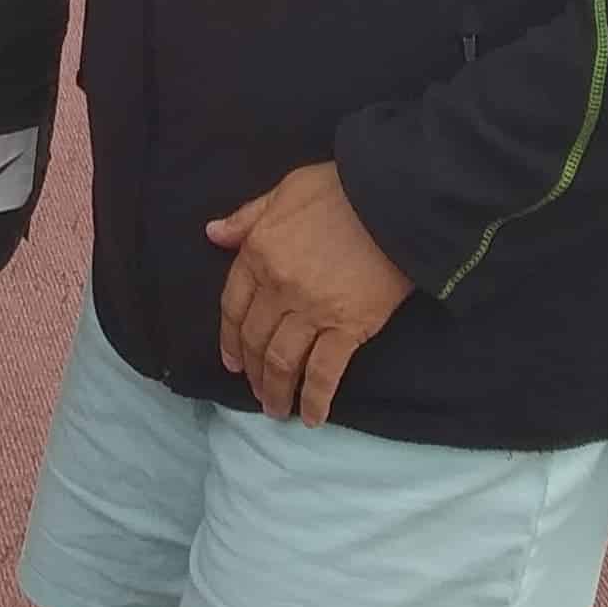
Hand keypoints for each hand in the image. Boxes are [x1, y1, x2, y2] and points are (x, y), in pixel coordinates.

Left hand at [204, 163, 413, 423]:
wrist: (395, 201)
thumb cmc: (341, 189)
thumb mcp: (286, 189)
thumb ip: (248, 216)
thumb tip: (213, 234)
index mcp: (260, 253)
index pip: (233, 305)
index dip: (230, 338)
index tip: (230, 361)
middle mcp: (279, 287)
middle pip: (256, 339)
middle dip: (251, 371)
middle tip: (255, 391)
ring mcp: (313, 311)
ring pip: (283, 361)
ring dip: (275, 391)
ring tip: (276, 411)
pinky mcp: (348, 328)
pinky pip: (324, 372)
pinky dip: (315, 399)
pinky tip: (312, 417)